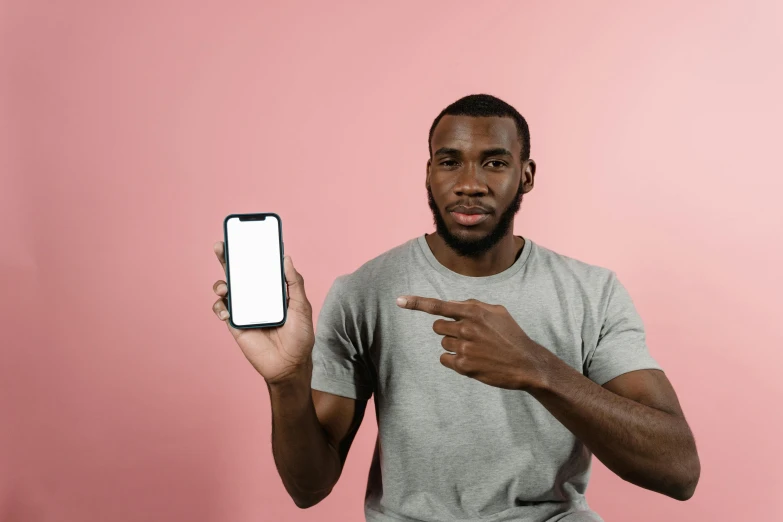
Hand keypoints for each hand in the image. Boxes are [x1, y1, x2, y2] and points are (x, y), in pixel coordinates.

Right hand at [212, 241, 314, 384]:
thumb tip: (286, 258)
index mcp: (272, 290)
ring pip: (227, 290)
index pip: (259, 267)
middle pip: (238, 273)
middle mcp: (256, 297)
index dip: (251, 253)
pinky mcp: (236, 324)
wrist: (289, 365)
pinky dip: (220, 306)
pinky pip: (222, 310)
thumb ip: (294, 283)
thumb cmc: (299, 337)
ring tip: (224, 286)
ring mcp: (245, 309)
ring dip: (221, 283)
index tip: (245, 237)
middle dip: (227, 258)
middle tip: (221, 246)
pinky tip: (225, 308)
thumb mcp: (301, 306)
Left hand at [396, 296, 552, 390]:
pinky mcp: (464, 366)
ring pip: (443, 343)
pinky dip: (453, 360)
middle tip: (465, 335)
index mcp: (473, 311)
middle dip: (447, 330)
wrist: (526, 364)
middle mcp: (466, 328)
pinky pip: (445, 359)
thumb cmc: (511, 335)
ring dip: (454, 345)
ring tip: (475, 349)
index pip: (439, 305)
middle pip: (438, 327)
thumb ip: (473, 306)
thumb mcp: (497, 312)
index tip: (399, 301)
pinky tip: (471, 360)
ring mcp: (464, 348)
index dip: (417, 303)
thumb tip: (454, 306)